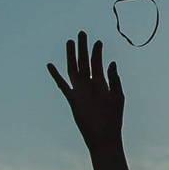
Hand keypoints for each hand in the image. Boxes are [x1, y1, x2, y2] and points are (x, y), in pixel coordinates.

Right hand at [47, 32, 124, 148]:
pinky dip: (56, 76)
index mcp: (102, 83)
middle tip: (82, 32)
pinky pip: (62, 85)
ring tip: (70, 41)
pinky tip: (50, 65)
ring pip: (73, 69)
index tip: (98, 41)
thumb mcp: (118, 96)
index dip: (97, 52)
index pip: (98, 63)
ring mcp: (80, 91)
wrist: (104, 137)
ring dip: (72, 56)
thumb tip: (112, 63)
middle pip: (85, 62)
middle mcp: (89, 85)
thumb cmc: (114, 119)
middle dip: (84, 48)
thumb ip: (114, 80)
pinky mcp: (72, 100)